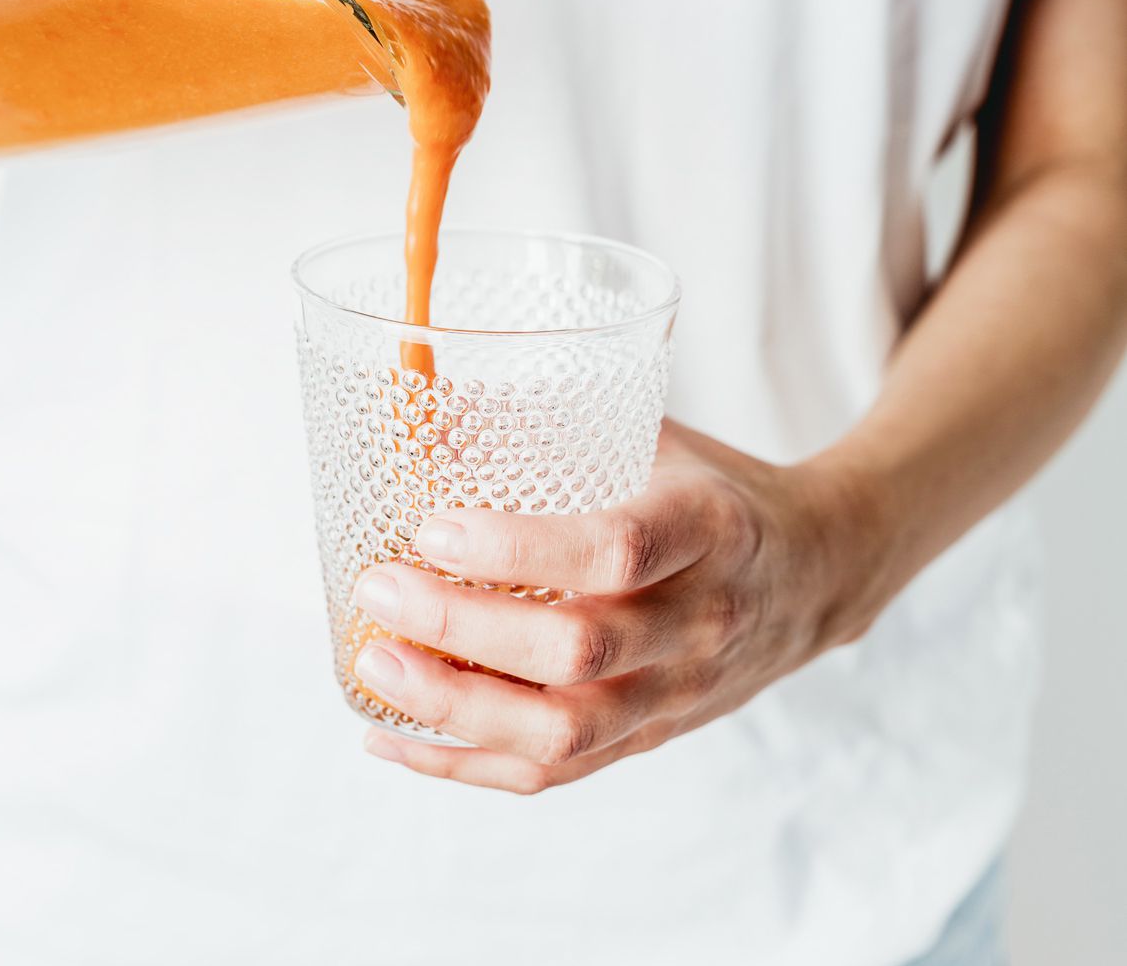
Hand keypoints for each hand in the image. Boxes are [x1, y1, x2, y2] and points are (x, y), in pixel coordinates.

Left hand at [352, 420, 882, 792]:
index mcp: (709, 530)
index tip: (434, 528)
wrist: (818, 573)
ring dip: (456, 707)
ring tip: (374, 664)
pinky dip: (465, 763)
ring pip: (564, 730)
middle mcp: (701, 621)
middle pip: (579, 651)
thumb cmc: (718, 495)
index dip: (519, 548)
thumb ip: (559, 429)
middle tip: (380, 590)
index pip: (617, 550)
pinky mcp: (651, 738)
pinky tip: (393, 736)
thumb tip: (428, 419)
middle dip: (463, 627)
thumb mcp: (658, 441)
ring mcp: (678, 693)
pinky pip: (555, 773)